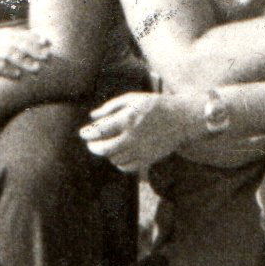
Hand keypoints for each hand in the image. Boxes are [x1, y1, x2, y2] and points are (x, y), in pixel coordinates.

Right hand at [0, 28, 62, 85]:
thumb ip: (1, 51)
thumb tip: (22, 55)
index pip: (15, 33)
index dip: (32, 37)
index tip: (48, 43)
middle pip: (14, 40)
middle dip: (32, 47)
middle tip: (47, 56)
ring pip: (5, 51)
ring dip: (23, 59)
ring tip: (36, 68)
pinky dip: (6, 69)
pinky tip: (17, 76)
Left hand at [81, 90, 201, 170]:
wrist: (181, 119)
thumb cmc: (155, 105)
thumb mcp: (133, 98)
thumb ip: (111, 107)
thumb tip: (92, 116)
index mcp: (128, 119)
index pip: (101, 131)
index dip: (88, 133)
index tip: (83, 133)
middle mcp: (133, 137)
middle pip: (105, 149)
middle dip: (94, 147)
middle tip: (91, 143)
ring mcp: (141, 150)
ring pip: (115, 159)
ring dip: (107, 154)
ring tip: (107, 146)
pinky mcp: (148, 159)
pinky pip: (127, 167)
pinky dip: (119, 162)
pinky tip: (118, 154)